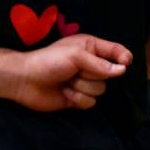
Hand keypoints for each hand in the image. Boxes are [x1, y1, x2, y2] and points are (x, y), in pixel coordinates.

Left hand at [12, 35, 130, 111]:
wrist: (25, 80)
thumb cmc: (47, 61)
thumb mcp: (75, 56)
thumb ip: (100, 64)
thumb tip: (122, 70)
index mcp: (89, 47)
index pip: (116, 51)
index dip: (123, 57)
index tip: (125, 62)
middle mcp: (90, 64)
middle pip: (110, 75)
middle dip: (91, 75)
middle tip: (73, 71)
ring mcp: (84, 82)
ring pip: (101, 90)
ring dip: (82, 87)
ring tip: (66, 81)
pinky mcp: (78, 98)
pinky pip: (91, 102)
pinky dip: (77, 98)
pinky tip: (64, 93)